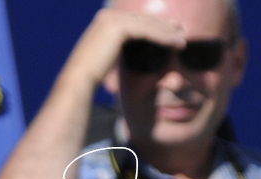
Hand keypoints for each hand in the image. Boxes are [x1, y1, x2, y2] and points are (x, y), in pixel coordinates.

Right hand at [61, 7, 186, 89]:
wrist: (79, 80)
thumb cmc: (90, 76)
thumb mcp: (105, 56)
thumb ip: (116, 48)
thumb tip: (127, 51)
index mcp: (104, 20)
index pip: (135, 19)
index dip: (155, 24)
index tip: (171, 31)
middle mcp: (107, 16)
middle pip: (143, 18)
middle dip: (164, 25)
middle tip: (181, 31)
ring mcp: (111, 19)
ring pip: (147, 24)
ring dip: (167, 32)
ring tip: (182, 40)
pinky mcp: (117, 27)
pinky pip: (146, 30)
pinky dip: (163, 37)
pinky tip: (175, 43)